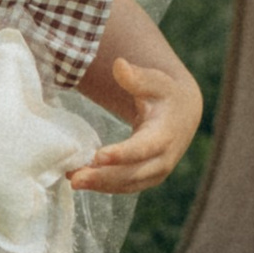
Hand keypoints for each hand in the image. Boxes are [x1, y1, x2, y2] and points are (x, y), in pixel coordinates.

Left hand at [68, 55, 201, 193]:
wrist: (181, 115)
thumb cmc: (164, 93)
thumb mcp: (154, 81)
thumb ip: (137, 77)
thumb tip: (119, 65)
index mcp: (166, 134)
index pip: (144, 148)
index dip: (122, 154)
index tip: (99, 156)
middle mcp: (163, 159)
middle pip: (132, 173)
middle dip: (103, 177)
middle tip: (74, 178)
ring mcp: (155, 173)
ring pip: (126, 184)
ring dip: (99, 185)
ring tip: (72, 180)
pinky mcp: (145, 179)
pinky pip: (123, 187)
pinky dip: (102, 186)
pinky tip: (79, 179)